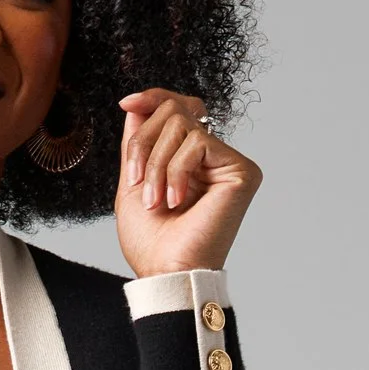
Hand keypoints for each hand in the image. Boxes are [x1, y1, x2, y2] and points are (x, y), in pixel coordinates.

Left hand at [113, 87, 262, 278]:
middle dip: (145, 143)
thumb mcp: (133, 181)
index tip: (127, 103)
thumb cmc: (151, 240)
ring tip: (155, 201)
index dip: (153, 98)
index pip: (177, 109)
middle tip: (136, 181)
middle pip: (174, 109)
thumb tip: (138, 104)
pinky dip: (175, 171)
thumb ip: (138, 141)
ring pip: (182, 124)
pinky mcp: (241, 170)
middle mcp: (213, 157)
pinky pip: (197, 142)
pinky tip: (177, 201)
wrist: (165, 271)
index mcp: (189, 160)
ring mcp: (228, 163)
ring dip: (155, 163)